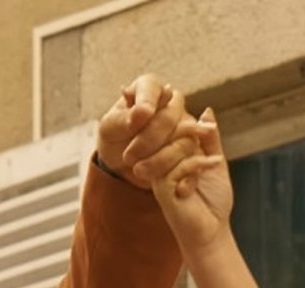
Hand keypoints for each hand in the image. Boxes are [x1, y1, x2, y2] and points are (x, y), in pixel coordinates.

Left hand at [96, 73, 191, 187]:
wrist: (122, 162)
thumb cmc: (115, 137)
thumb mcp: (110, 127)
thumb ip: (124, 118)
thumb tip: (143, 113)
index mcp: (150, 89)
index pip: (153, 88)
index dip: (148, 101)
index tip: (141, 115)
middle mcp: (172, 104)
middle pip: (171, 117)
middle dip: (150, 139)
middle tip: (129, 156)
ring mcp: (186, 126)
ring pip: (183, 141)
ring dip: (161, 159)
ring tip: (139, 171)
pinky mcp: (193, 150)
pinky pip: (195, 161)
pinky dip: (181, 173)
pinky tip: (167, 182)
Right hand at [149, 111, 231, 257]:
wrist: (213, 231)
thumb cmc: (213, 200)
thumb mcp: (215, 162)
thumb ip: (210, 138)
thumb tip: (206, 110)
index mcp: (169, 155)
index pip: (167, 126)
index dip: (187, 121)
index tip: (208, 130)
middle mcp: (159, 164)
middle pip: (164, 133)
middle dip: (190, 130)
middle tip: (209, 135)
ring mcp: (159, 178)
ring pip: (169, 148)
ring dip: (194, 149)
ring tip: (212, 161)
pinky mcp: (163, 192)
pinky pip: (176, 167)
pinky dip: (198, 164)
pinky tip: (212, 167)